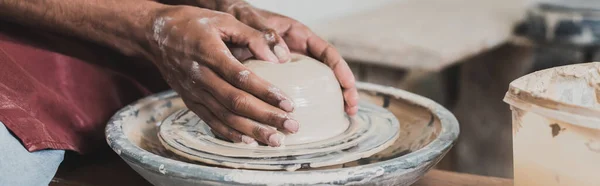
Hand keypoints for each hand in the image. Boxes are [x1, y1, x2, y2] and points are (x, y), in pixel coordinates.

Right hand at [146, 5, 297, 145]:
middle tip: (291, 126)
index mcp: (210, 54)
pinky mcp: (190, 101)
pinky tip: (248, 142)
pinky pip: (211, 121)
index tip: (289, 104)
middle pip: (237, 103)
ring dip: (252, 131)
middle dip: (266, 117)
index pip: (242, 78)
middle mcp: (200, 76)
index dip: (267, 93)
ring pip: (225, 116)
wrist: (154, 34)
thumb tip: (278, 57)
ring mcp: (194, 92)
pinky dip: (229, 134)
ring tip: (276, 140)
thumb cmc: (192, 23)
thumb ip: (253, 36)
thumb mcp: (224, 19)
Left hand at [219, 1, 359, 114]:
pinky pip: (297, 91)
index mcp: (299, 35)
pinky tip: (308, 121)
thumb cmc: (239, 18)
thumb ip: (264, 34)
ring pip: (317, 84)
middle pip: (329, 71)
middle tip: (351, 109)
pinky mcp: (279, 79)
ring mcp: (291, 67)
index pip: (327, 53)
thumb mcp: (251, 21)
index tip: (349, 86)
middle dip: (344, 89)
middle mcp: (299, 51)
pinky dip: (306, 105)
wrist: (222, 24)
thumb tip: (282, 58)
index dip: (341, 69)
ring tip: (342, 117)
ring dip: (331, 100)